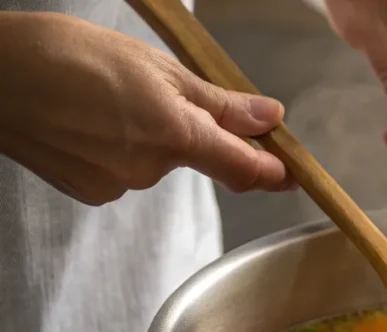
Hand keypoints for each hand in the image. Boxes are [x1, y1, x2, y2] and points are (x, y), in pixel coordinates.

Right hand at [0, 12, 293, 205]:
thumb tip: (269, 119)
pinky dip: (116, 150)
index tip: (292, 174)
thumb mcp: (153, 66)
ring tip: (104, 102)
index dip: (273, 172)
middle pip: (195, 157)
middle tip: (147, 92)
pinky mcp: (93, 193)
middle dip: (185, 130)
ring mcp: (121, 185)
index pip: (245, 167)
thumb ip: (217, 102)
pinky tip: (87, 124)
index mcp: (176, 134)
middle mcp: (152, 169)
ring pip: (156, 162)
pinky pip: (124, 171)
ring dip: (146, 137)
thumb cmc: (66, 55)